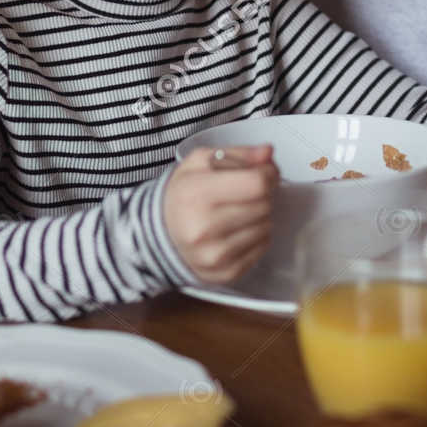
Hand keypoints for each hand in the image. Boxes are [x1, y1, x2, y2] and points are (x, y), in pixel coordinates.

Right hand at [162, 144, 278, 283]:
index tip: (264, 171)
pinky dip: (257, 236)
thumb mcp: (201, 162)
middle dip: (263, 194)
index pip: (256, 183)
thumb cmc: (182, 195)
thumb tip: (267, 153)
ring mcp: (215, 255)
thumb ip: (239, 154)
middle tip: (249, 191)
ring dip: (260, 215)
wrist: (157, 234)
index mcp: (196, 194)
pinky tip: (238, 229)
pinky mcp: (225, 273)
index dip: (268, 173)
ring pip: (266, 227)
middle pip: (264, 205)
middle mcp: (203, 228)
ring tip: (239, 210)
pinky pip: (262, 248)